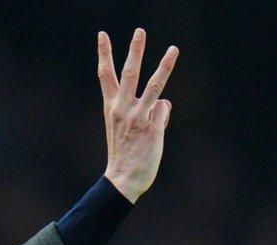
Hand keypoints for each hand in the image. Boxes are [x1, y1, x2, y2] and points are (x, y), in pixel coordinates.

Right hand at [97, 28, 178, 202]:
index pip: (105, 75)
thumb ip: (143, 110)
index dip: (104, 53)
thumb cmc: (124, 154)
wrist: (122, 179)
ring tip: (174, 49)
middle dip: (135, 51)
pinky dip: (163, 117)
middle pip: (130, 73)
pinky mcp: (153, 127)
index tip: (102, 35)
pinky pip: (164, 110)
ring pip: (154, 86)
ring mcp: (138, 117)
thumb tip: (165, 102)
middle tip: (140, 31)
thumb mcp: (124, 128)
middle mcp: (122, 109)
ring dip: (164, 66)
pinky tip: (156, 131)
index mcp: (111, 107)